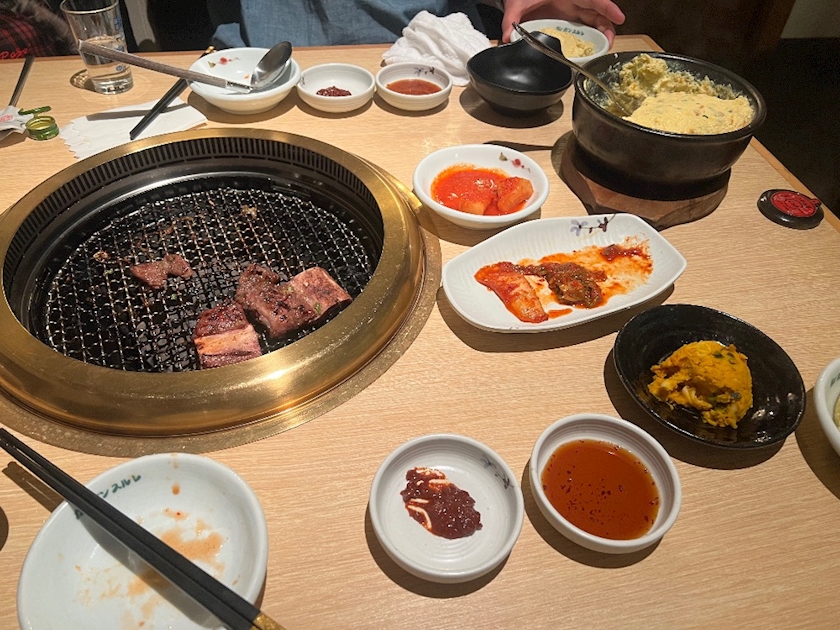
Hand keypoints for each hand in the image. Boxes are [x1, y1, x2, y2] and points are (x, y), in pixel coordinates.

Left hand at [500, 0, 625, 44]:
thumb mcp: (517, 4)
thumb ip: (511, 19)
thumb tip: (506, 37)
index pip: (593, 0)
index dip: (607, 8)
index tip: (618, 18)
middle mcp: (573, 3)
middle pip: (597, 13)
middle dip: (607, 27)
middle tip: (609, 43)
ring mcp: (572, 11)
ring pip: (594, 21)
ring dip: (602, 34)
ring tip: (604, 48)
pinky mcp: (569, 19)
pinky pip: (585, 27)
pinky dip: (592, 37)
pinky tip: (593, 49)